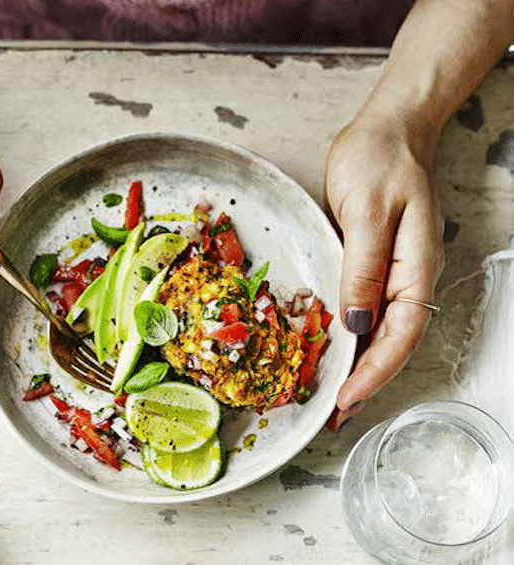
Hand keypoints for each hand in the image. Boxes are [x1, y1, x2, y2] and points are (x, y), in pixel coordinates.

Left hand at [324, 116, 444, 429]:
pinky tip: (330, 348)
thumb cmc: (380, 162)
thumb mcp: (368, 212)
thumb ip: (363, 268)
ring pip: (378, 330)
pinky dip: (349, 335)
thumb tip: (357, 322)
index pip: (400, 335)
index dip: (374, 372)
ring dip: (356, 363)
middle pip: (391, 342)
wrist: (384, 132)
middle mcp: (408, 277)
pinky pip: (364, 309)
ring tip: (329, 394)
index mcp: (416, 268)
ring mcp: (392, 272)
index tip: (347, 401)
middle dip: (365, 380)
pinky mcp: (372, 265)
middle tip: (333, 413)